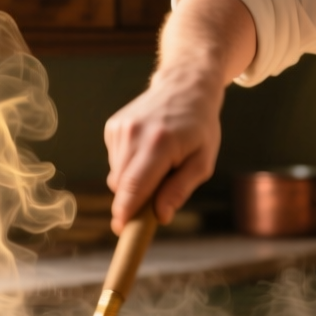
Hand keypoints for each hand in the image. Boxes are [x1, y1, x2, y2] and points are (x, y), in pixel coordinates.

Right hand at [102, 0, 254, 232]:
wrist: (185, 86)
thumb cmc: (199, 128)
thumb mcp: (202, 162)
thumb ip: (180, 189)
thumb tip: (160, 216)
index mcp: (159, 144)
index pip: (135, 185)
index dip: (125, 211)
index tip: (121, 229)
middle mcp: (134, 134)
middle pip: (122, 185)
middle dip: (134, 200)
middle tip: (156, 201)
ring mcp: (120, 129)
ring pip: (117, 176)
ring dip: (134, 182)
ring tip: (159, 164)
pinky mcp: (112, 127)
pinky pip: (115, 161)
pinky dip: (130, 166)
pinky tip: (148, 151)